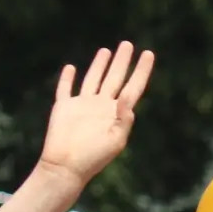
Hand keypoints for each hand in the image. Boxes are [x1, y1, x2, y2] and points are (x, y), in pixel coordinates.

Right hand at [37, 41, 154, 188]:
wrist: (65, 167)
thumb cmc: (92, 158)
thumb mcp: (115, 140)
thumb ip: (124, 118)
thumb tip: (128, 95)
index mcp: (116, 114)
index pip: (133, 87)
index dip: (141, 71)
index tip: (148, 53)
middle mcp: (101, 107)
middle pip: (114, 78)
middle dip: (121, 61)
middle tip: (127, 44)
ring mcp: (82, 106)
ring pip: (93, 80)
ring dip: (99, 65)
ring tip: (106, 51)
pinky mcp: (64, 108)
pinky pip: (65, 89)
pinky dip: (67, 78)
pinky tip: (71, 68)